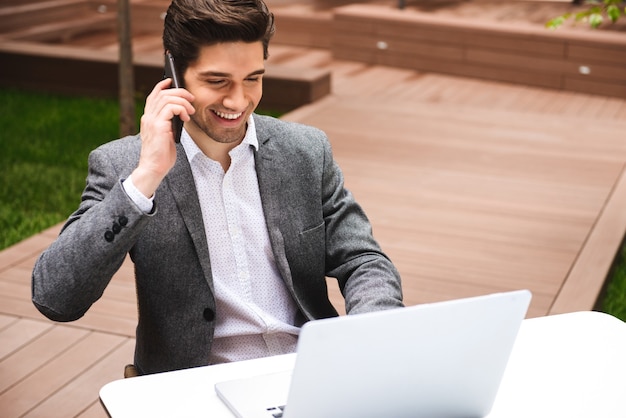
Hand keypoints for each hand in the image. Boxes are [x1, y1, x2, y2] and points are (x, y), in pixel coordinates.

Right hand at [132, 78, 194, 197]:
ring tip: (190, 111)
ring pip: (168, 98)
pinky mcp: (158, 126)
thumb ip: (169, 123)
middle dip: (180, 92)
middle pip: (162, 93)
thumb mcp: (166, 134)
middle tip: (191, 99)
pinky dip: (181, 109)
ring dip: (183, 101)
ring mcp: (152, 120)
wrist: (154, 168)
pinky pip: (171, 108)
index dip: (162, 86)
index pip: (153, 95)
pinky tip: (186, 118)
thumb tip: (181, 112)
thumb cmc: (161, 154)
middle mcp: (148, 117)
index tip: (172, 81)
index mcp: (149, 118)